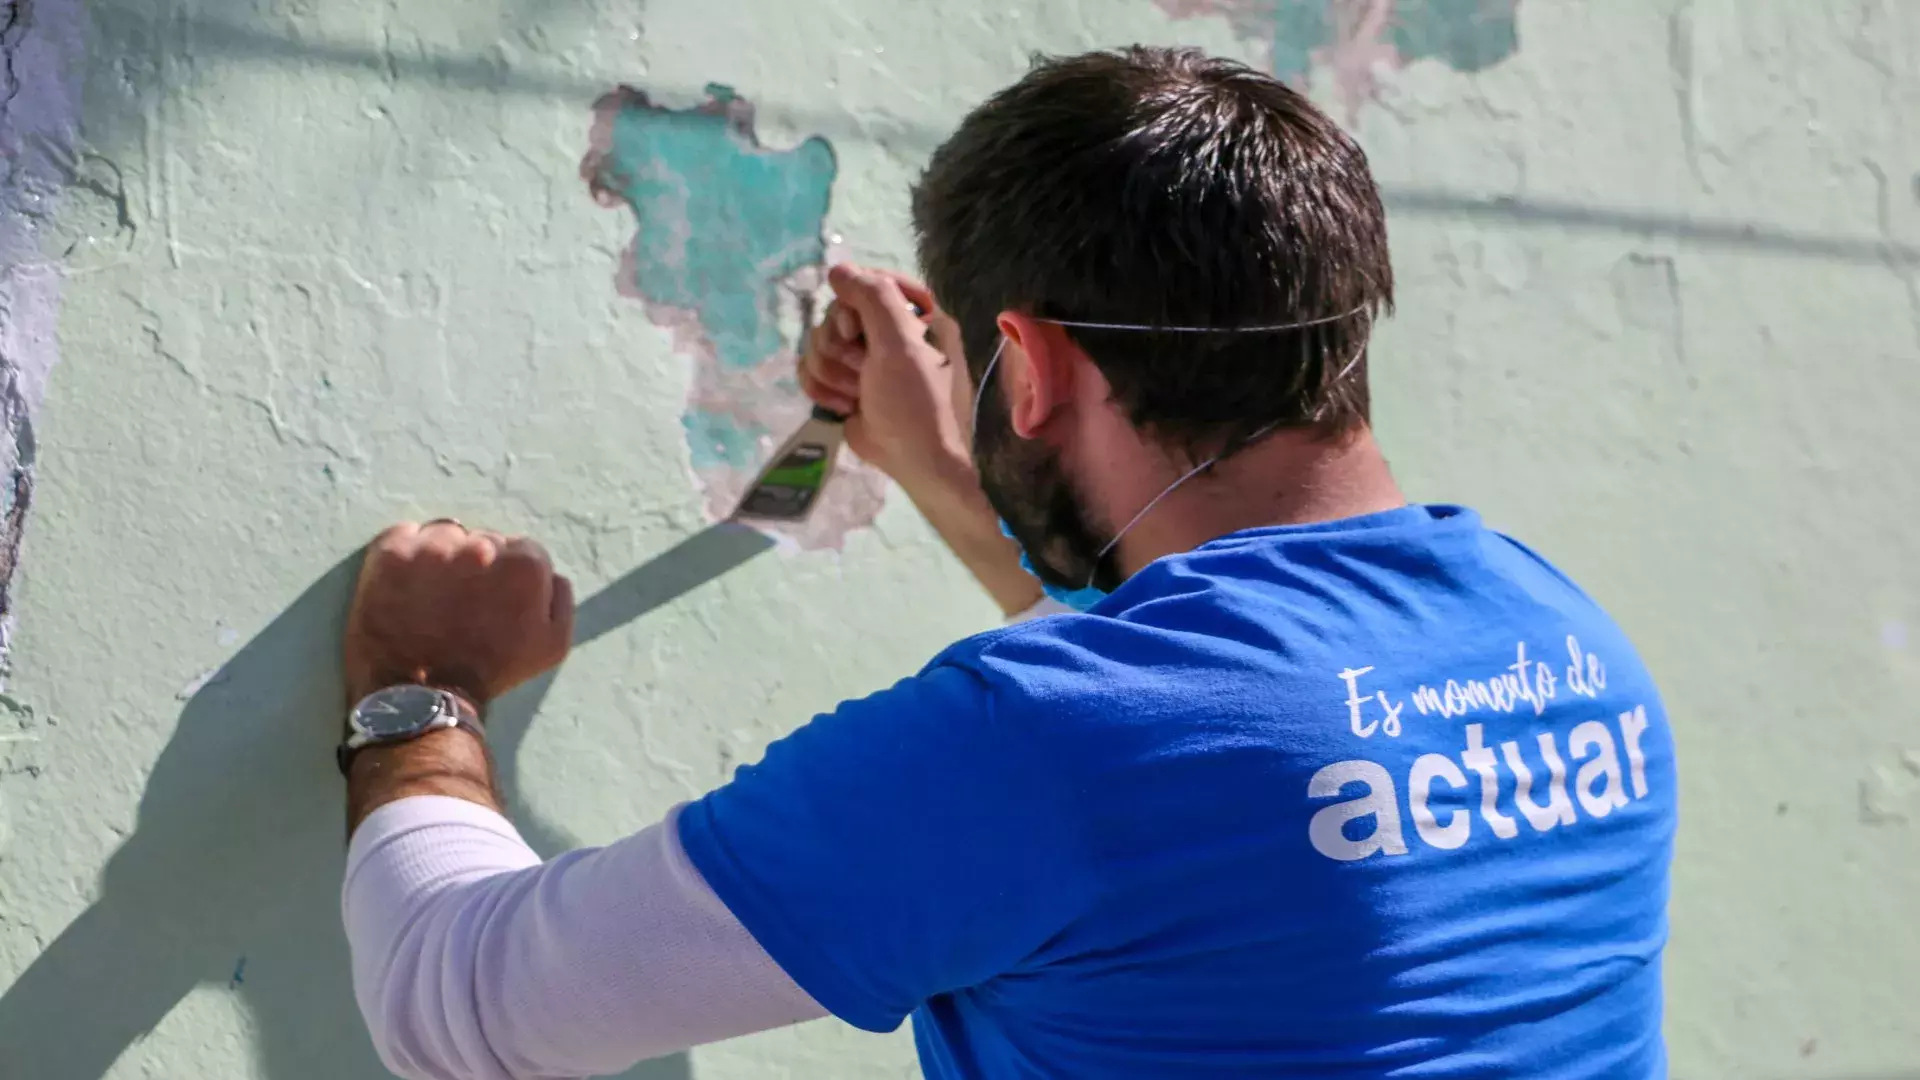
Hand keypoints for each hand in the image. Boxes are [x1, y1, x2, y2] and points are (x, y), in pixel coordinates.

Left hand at [343, 521, 574, 709]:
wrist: (424, 696)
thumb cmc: (491, 672)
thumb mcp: (552, 645)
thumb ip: (560, 598)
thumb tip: (550, 573)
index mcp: (525, 564)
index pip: (523, 550)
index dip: (509, 577)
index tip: (494, 600)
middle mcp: (481, 546)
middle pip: (484, 540)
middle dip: (478, 565)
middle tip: (463, 600)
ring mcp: (433, 547)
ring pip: (445, 535)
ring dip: (443, 557)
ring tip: (433, 592)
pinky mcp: (392, 553)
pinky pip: (404, 534)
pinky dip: (406, 553)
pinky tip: (407, 582)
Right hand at [799, 264, 967, 486]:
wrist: (916, 462)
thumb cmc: (918, 402)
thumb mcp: (901, 344)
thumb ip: (872, 298)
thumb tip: (838, 269)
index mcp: (914, 315)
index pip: (867, 283)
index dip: (850, 304)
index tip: (854, 328)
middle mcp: (888, 332)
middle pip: (835, 313)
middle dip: (839, 347)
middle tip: (862, 370)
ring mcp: (864, 360)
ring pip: (818, 342)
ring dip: (831, 372)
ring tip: (857, 394)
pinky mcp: (844, 384)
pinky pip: (811, 368)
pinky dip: (821, 388)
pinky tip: (843, 406)